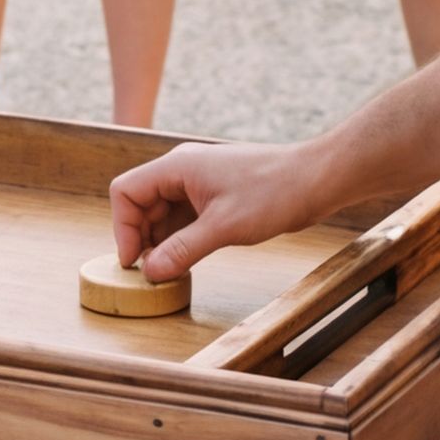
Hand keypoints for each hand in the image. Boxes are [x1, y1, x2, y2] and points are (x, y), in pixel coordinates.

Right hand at [109, 138, 334, 282]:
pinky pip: (184, 216)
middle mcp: (183, 170)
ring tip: (169, 271)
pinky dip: (180, 238)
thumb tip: (150, 272)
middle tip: (151, 273)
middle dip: (141, 237)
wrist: (316, 180)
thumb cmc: (273, 193)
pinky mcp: (216, 195)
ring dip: (161, 240)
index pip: (126, 191)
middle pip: (141, 203)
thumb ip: (182, 249)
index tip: (134, 261)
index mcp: (177, 167)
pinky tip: (187, 260)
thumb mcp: (223, 227)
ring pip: (162, 212)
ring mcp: (200, 182)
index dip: (123, 227)